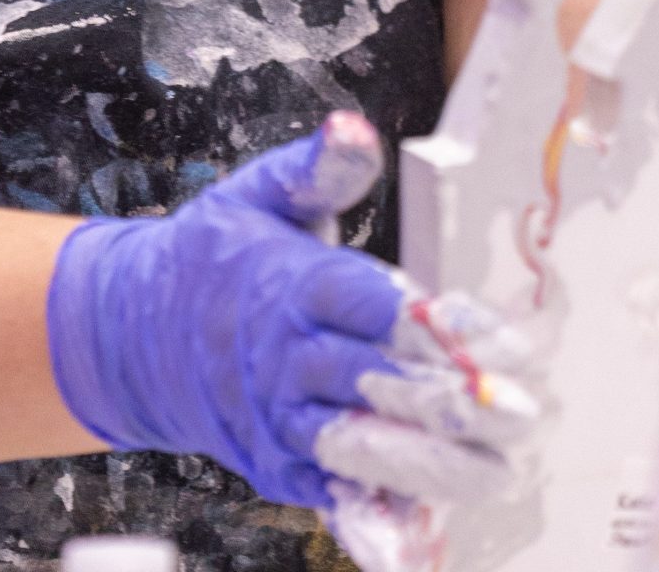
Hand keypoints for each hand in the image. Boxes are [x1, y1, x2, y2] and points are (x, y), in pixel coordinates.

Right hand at [46, 110, 535, 514]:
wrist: (139, 331)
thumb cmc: (219, 253)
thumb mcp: (260, 193)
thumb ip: (320, 167)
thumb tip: (356, 127)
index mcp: (290, 283)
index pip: (371, 304)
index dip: (440, 324)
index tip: (505, 340)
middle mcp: (285, 355)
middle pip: (374, 381)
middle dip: (451, 402)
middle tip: (520, 413)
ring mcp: (279, 416)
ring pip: (357, 446)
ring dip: (429, 464)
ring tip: (494, 471)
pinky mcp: (278, 464)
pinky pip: (329, 494)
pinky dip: (372, 519)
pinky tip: (419, 532)